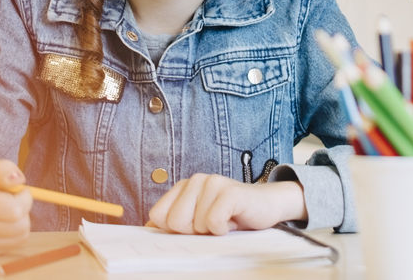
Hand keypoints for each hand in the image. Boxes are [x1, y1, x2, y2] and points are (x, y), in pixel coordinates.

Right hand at [0, 160, 32, 254]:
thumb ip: (4, 169)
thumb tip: (19, 181)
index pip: (15, 210)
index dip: (25, 198)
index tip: (19, 190)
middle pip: (21, 227)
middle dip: (24, 210)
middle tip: (14, 200)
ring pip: (21, 237)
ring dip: (21, 221)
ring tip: (7, 210)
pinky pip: (14, 244)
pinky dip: (14, 232)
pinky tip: (3, 221)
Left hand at [148, 174, 305, 234]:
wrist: (266, 206)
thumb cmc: (231, 216)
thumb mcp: (199, 221)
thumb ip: (173, 222)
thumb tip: (146, 229)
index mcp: (183, 187)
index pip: (157, 216)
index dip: (175, 231)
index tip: (196, 226)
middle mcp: (195, 180)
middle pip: (174, 222)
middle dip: (194, 232)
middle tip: (213, 224)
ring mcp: (212, 182)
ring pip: (195, 225)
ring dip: (212, 231)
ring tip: (226, 220)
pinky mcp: (229, 191)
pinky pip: (213, 223)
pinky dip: (224, 230)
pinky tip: (233, 220)